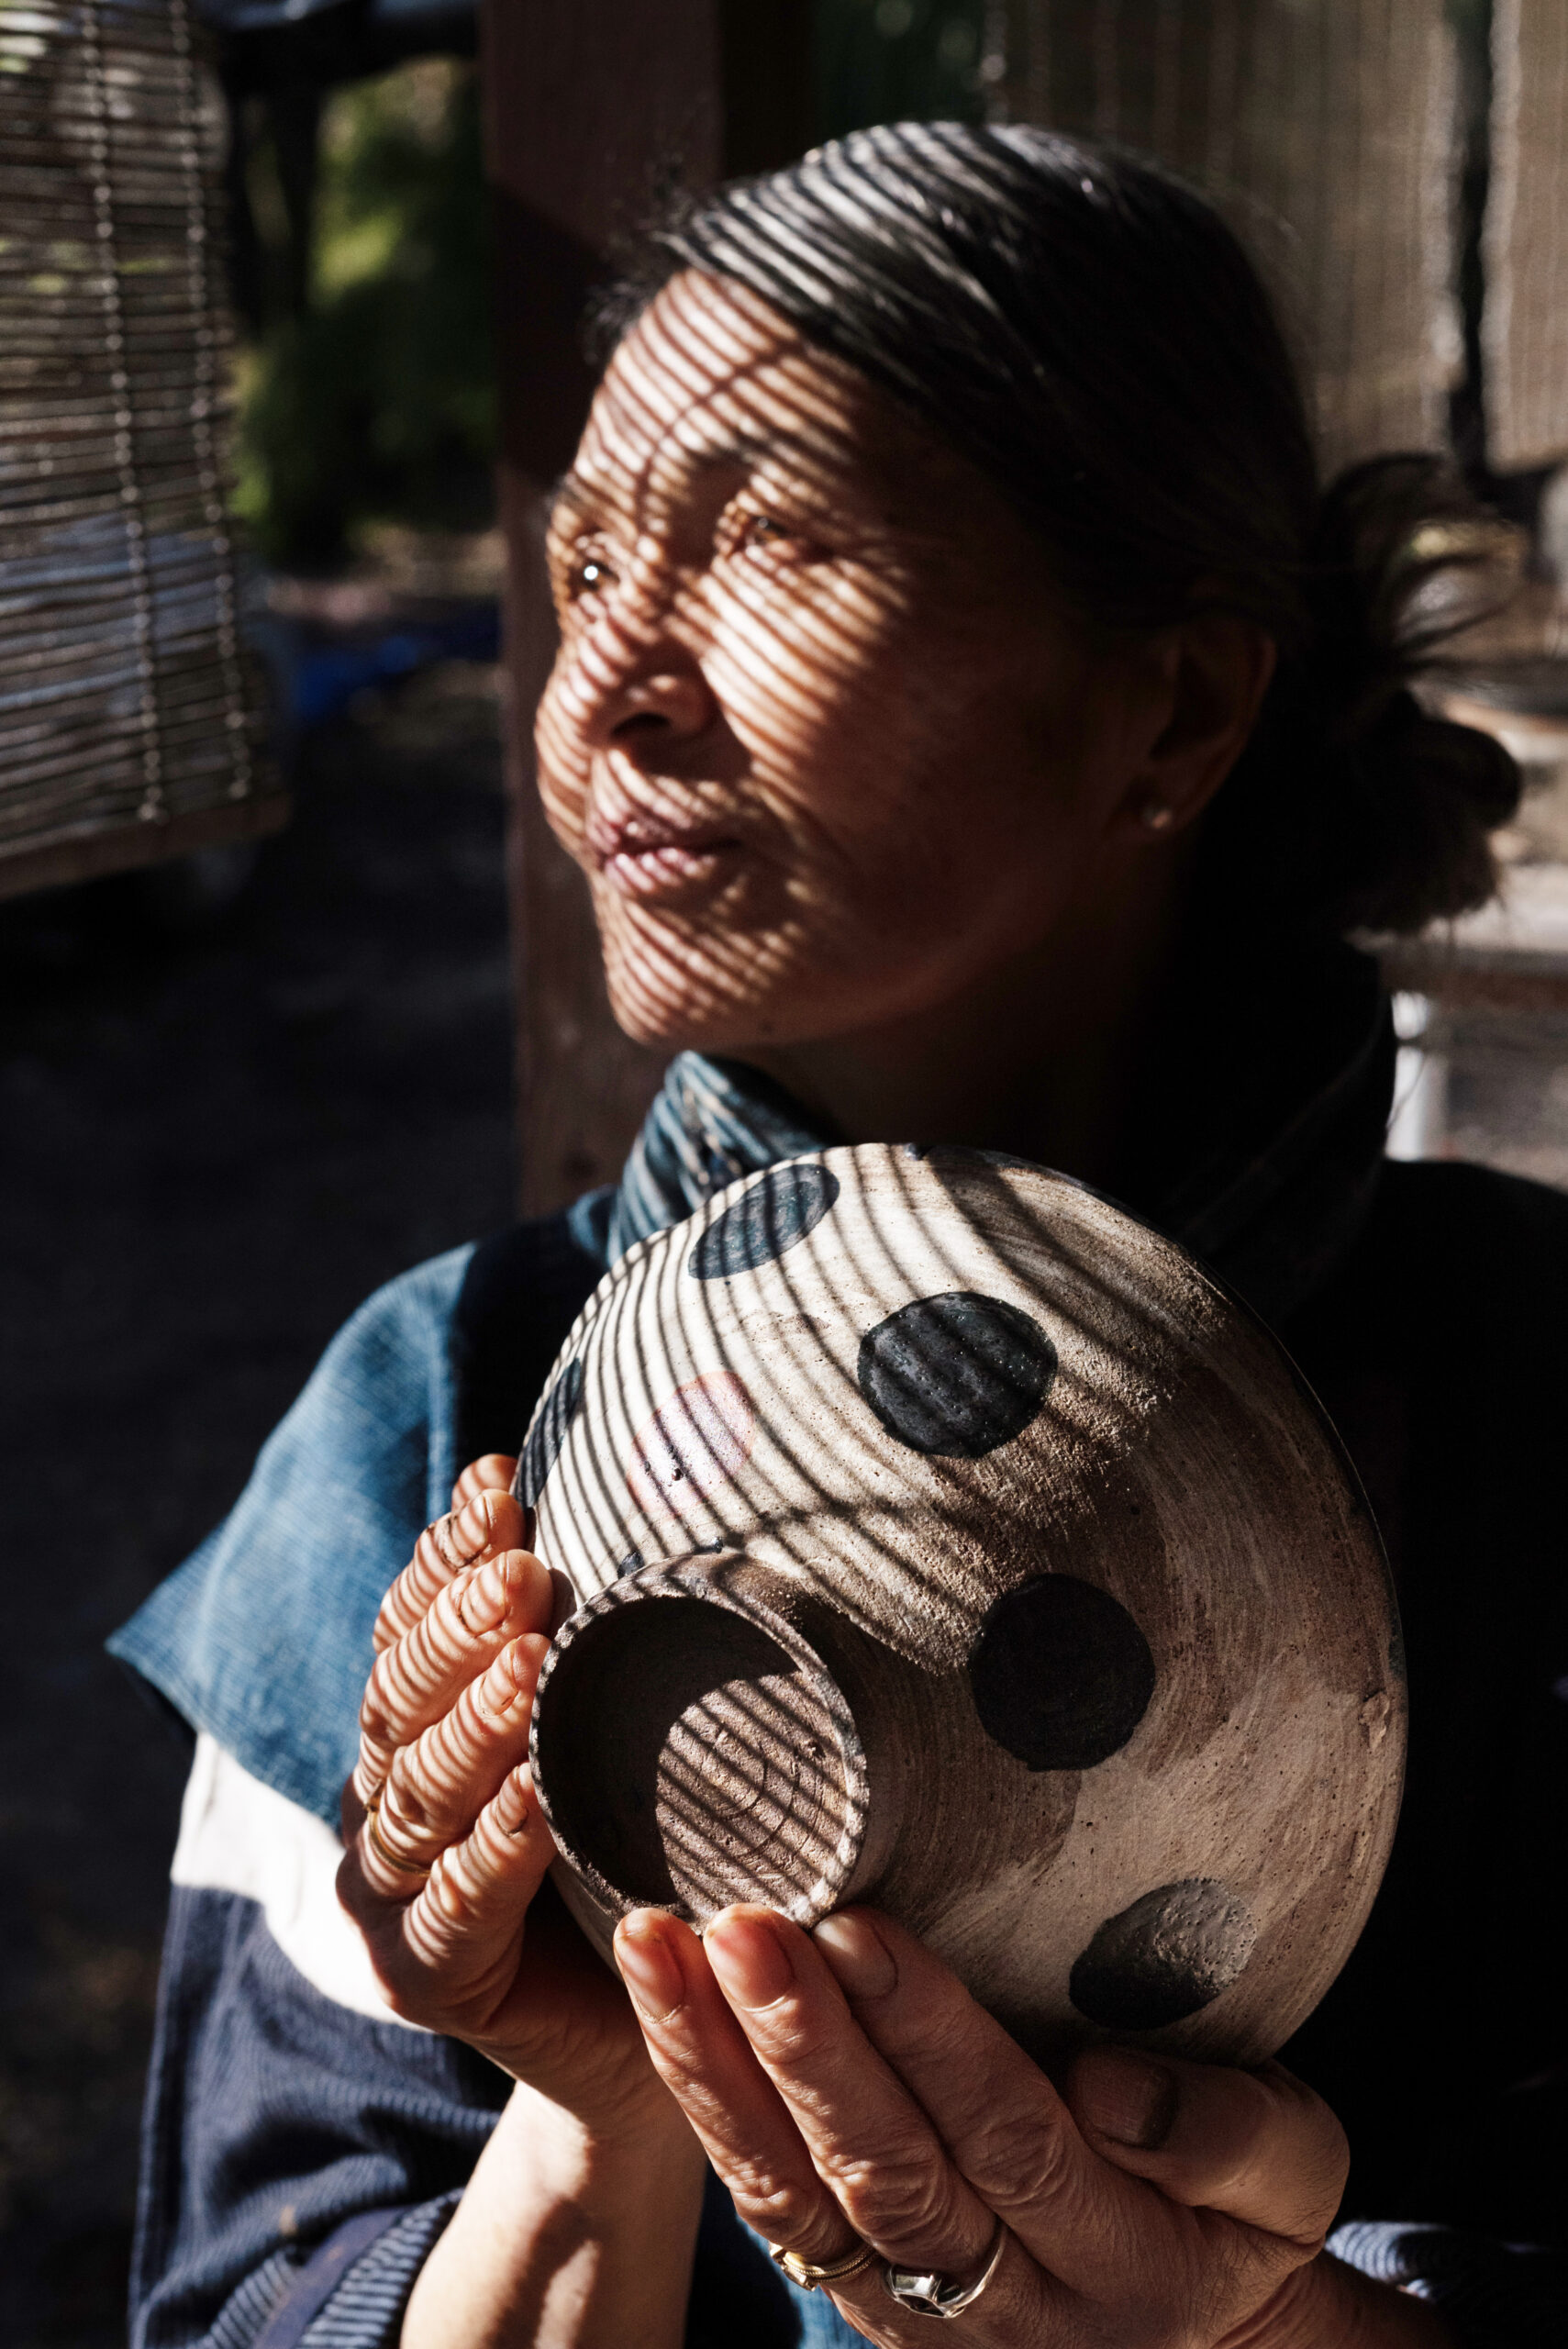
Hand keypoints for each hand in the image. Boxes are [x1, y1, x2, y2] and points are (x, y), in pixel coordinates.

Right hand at [334, 1456, 663, 2132]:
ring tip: (527, 1661)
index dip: (449, 1552)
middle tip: (524, 1567)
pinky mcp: (424, 1972)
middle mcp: (388, 1794)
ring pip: (419, 1792)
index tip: (502, 1484)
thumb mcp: (628, 1730)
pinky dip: (494, 1848)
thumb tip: (657, 1496)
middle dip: (461, 1624)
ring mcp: (393, 1888)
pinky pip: (456, 1905)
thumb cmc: (649, 1846)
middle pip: (404, 1695)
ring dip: (474, 1724)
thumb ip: (612, 1639)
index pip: (416, 1620)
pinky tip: (533, 1798)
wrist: (662, 2018)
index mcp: (420, 1720)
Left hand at [614, 1902, 1450, 2346]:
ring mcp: (910, 2301)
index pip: (1009, 2134)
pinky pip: (763, 2202)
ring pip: (794, 2194)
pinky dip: (702, 2101)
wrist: (1200, 2345)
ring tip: (661, 1943)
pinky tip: (660, 2001)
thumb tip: (1112, 2083)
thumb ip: (1226, 2132)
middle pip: (884, 2167)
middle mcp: (998, 2291)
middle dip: (801, 2041)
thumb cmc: (1242, 2220)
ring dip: (716, 2065)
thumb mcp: (1294, 2177)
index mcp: (1116, 2249)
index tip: (863, 1922)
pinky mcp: (853, 2283)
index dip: (930, 2035)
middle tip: (741, 1921)